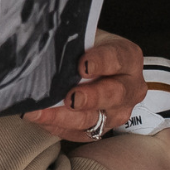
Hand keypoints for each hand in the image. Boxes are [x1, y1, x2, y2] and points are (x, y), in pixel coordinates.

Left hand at [22, 30, 146, 142]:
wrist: (85, 63)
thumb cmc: (83, 46)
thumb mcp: (82, 37)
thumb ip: (71, 41)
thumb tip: (46, 43)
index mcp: (128, 57)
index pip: (117, 58)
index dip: (100, 62)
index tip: (82, 65)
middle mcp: (129, 87)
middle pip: (113, 94)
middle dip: (89, 97)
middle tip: (70, 98)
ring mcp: (118, 111)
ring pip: (95, 119)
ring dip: (65, 117)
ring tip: (40, 112)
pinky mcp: (101, 128)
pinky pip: (80, 132)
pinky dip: (57, 126)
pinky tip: (40, 118)